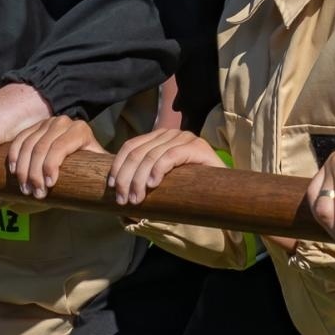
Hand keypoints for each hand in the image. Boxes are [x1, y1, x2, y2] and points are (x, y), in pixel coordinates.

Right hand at [7, 115, 104, 198]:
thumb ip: (105, 171)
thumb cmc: (91, 164)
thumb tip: (110, 188)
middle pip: (42, 148)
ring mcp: (47, 123)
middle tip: (35, 193)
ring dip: (23, 169)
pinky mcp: (34, 126)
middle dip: (35, 173)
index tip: (49, 186)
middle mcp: (63, 122)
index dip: (51, 166)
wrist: (82, 153)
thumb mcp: (98, 165)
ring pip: (28, 145)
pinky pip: (20, 139)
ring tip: (26, 189)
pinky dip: (14, 155)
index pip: (60, 147)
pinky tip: (14, 171)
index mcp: (80, 130)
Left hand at [108, 128, 223, 206]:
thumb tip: (114, 188)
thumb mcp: (160, 183)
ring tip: (136, 199)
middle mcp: (171, 133)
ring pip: (151, 156)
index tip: (111, 187)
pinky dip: (158, 170)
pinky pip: (171, 155)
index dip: (118, 165)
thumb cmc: (187, 192)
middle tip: (123, 200)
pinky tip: (153, 185)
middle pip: (138, 152)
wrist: (223, 196)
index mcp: (159, 138)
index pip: (131, 146)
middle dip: (126, 178)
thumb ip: (142, 179)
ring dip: (139, 180)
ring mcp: (185, 138)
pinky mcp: (198, 147)